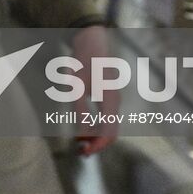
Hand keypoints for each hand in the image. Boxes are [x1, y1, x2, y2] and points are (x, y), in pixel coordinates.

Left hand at [71, 25, 117, 155]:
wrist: (92, 42)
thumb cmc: (83, 62)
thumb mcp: (77, 87)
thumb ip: (80, 111)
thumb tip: (82, 134)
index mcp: (110, 101)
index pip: (109, 132)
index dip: (97, 145)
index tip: (84, 151)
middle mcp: (116, 102)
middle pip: (111, 132)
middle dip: (97, 143)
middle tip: (80, 150)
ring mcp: (114, 100)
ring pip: (110, 126)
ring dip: (97, 136)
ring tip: (81, 142)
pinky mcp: (110, 97)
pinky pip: (107, 118)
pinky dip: (98, 127)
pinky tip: (85, 129)